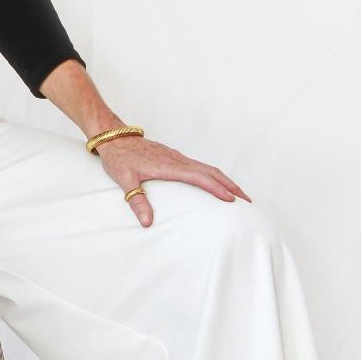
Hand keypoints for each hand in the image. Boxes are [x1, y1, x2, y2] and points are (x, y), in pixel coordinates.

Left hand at [92, 136, 250, 225]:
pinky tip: (216, 184)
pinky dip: (213, 175)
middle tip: (247, 200)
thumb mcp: (124, 180)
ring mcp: (178, 157)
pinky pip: (200, 166)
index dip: (216, 188)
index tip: (231, 199)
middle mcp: (178, 160)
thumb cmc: (118, 157)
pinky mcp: (175, 158)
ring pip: (208, 168)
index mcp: (169, 166)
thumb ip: (136, 201)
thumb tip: (147, 222)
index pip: (199, 178)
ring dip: (225, 180)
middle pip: (211, 172)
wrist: (113, 136)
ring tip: (238, 194)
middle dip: (230, 185)